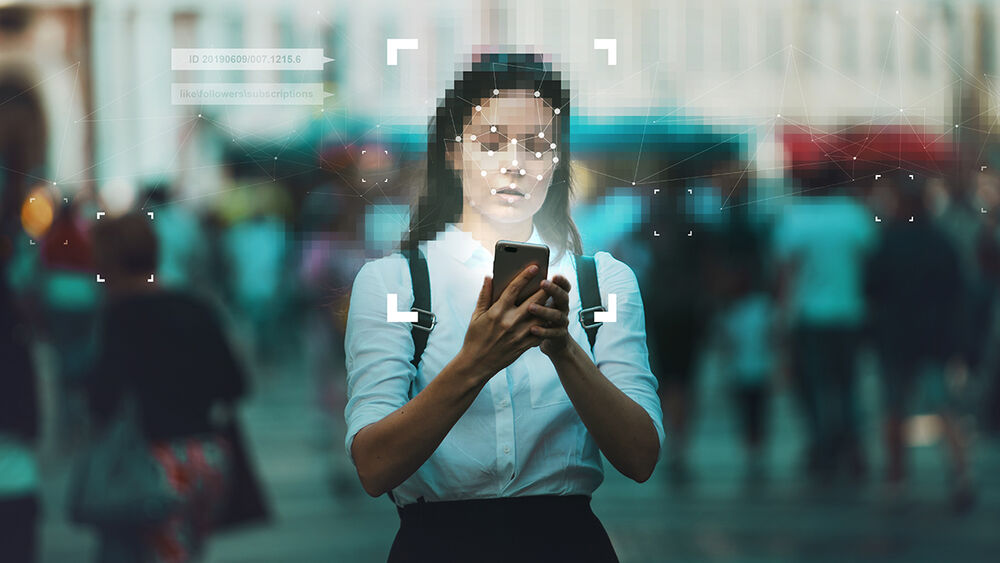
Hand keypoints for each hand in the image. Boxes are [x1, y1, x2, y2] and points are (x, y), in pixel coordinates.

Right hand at [459, 264, 548, 381]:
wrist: (477, 364)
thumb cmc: (475, 337)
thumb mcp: (476, 315)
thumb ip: (485, 295)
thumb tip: (489, 277)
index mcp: (497, 312)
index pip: (514, 288)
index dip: (526, 276)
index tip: (535, 267)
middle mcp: (510, 322)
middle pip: (533, 300)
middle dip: (544, 288)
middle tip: (551, 279)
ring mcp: (519, 334)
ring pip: (541, 316)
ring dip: (548, 306)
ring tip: (553, 297)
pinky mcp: (524, 345)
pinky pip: (540, 332)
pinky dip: (546, 324)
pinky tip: (549, 316)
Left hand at [527, 275, 571, 356]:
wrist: (539, 340)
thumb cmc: (531, 316)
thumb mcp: (531, 301)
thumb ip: (523, 289)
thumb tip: (499, 277)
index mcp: (556, 296)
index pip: (562, 285)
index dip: (560, 280)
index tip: (553, 274)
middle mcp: (562, 307)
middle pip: (562, 297)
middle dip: (553, 289)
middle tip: (542, 283)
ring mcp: (561, 322)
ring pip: (557, 315)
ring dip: (544, 310)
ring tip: (530, 307)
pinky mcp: (558, 335)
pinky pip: (552, 333)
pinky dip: (543, 331)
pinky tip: (532, 329)